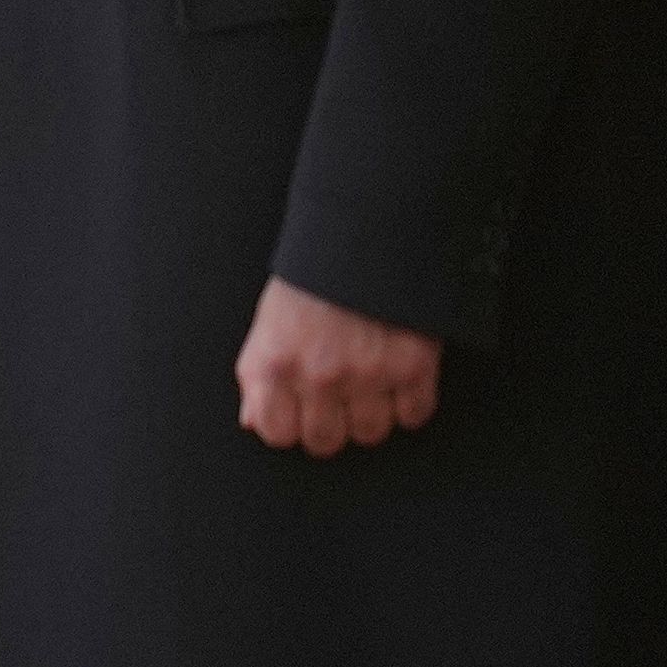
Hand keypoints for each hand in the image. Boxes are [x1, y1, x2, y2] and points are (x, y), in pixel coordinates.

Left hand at [234, 277, 441, 455]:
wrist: (367, 224)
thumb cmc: (315, 268)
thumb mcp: (268, 318)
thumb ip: (257, 374)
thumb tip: (253, 419)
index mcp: (275, 361)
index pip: (276, 434)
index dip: (291, 424)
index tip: (302, 411)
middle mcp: (318, 375)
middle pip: (325, 442)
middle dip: (331, 422)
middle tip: (339, 395)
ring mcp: (367, 373)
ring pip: (370, 433)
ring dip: (372, 413)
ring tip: (371, 381)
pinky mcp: (413, 365)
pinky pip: (414, 414)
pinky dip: (411, 401)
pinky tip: (400, 374)